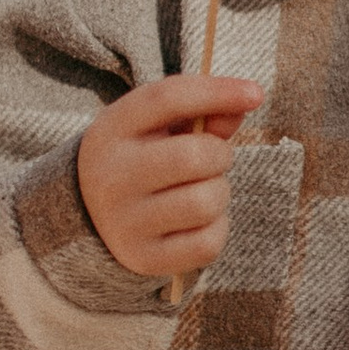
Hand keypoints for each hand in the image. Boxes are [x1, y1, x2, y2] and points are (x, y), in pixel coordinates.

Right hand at [77, 71, 263, 280]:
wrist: (92, 214)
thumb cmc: (143, 157)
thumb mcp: (159, 126)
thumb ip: (202, 111)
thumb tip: (247, 99)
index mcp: (112, 130)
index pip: (167, 99)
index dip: (217, 91)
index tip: (256, 93)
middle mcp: (111, 176)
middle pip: (194, 157)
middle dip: (220, 156)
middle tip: (211, 160)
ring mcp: (123, 222)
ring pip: (206, 203)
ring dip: (218, 194)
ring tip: (199, 191)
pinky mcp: (143, 258)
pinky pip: (207, 244)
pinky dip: (215, 230)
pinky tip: (196, 222)